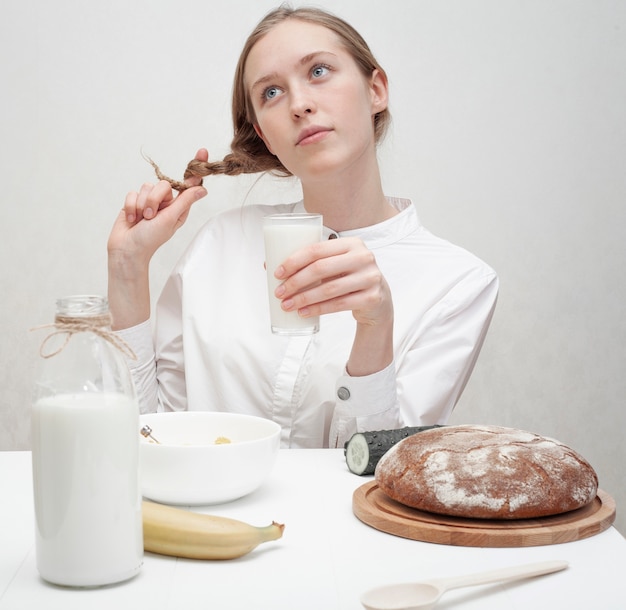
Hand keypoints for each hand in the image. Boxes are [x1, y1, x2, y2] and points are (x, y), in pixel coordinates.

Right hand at [107, 149, 207, 265]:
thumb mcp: (171, 219)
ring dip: (142, 205)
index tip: (202, 152)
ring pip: (146, 187)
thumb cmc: (150, 239)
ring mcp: (150, 201)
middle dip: (154, 200)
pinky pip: (132, 193)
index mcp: (179, 207)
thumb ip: (185, 201)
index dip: (195, 168)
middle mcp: (166, 203)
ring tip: (142, 220)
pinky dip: (131, 207)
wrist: (126, 249)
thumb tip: (202, 189)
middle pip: (162, 184)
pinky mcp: (135, 201)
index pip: (188, 184)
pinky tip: (132, 219)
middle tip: (151, 216)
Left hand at [274, 237, 392, 327]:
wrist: (379, 300)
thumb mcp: (336, 265)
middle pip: (320, 269)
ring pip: (329, 288)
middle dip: (295, 282)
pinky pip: (339, 304)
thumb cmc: (349, 278)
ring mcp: (370, 277)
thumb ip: (312, 262)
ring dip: (304, 298)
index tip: (277, 273)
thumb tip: (269, 265)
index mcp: (351, 243)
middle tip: (279, 292)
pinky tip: (304, 313)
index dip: (294, 261)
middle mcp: (363, 257)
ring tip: (287, 305)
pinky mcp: (372, 297)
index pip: (317, 249)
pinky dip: (318, 309)